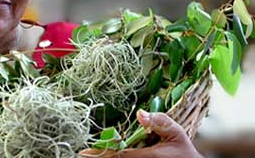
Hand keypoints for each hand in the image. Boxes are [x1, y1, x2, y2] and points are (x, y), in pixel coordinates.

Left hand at [80, 110, 203, 157]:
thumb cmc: (183, 152)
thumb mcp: (175, 132)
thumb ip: (159, 121)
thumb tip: (140, 113)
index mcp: (148, 157)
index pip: (119, 155)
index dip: (101, 153)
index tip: (84, 152)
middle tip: (84, 154)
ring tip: (91, 156)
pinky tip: (108, 155)